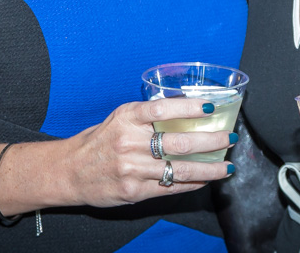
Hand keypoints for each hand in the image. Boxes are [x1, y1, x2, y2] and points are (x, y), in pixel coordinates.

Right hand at [56, 98, 236, 207]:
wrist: (70, 171)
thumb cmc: (99, 141)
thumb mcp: (119, 118)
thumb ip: (147, 115)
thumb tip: (186, 110)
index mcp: (127, 118)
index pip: (163, 108)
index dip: (189, 107)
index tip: (211, 107)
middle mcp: (130, 142)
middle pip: (179, 141)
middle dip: (211, 141)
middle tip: (229, 137)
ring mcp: (132, 169)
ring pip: (180, 169)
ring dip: (209, 169)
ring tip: (226, 166)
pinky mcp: (134, 191)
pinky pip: (170, 187)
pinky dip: (192, 183)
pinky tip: (205, 179)